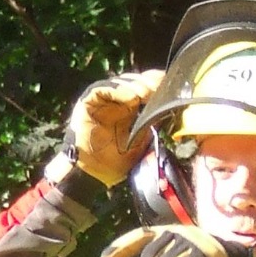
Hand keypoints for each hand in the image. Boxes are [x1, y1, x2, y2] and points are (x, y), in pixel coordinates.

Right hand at [63, 70, 164, 186]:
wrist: (93, 173)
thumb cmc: (114, 162)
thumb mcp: (140, 143)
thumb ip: (150, 126)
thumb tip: (167, 111)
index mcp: (128, 109)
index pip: (141, 89)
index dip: (153, 83)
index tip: (168, 84)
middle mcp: (114, 101)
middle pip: (132, 83)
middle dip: (147, 83)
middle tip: (159, 86)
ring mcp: (101, 100)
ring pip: (119, 84)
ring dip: (135, 86)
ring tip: (147, 93)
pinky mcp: (88, 101)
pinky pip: (102, 89)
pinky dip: (118, 91)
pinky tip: (132, 98)